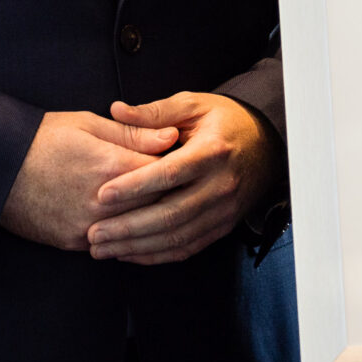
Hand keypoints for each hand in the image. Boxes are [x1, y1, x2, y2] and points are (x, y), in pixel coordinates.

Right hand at [0, 111, 178, 250]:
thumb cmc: (40, 138)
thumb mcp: (87, 124)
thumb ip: (133, 134)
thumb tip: (171, 137)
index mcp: (110, 166)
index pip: (165, 173)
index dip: (177, 167)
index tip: (183, 161)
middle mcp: (102, 202)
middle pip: (156, 205)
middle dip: (169, 195)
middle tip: (179, 185)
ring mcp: (87, 226)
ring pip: (136, 229)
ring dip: (149, 218)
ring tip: (158, 204)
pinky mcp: (72, 241)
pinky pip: (111, 244)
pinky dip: (124, 234)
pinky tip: (129, 222)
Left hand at [87, 92, 275, 263]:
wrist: (267, 144)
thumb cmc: (225, 121)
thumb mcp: (193, 106)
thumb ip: (154, 112)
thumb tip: (116, 110)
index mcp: (212, 152)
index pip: (169, 174)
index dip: (134, 187)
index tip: (102, 195)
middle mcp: (221, 185)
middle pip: (171, 214)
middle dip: (128, 228)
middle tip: (94, 233)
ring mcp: (224, 210)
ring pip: (177, 237)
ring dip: (137, 247)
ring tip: (103, 249)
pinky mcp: (223, 226)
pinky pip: (188, 247)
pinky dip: (157, 255)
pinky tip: (130, 254)